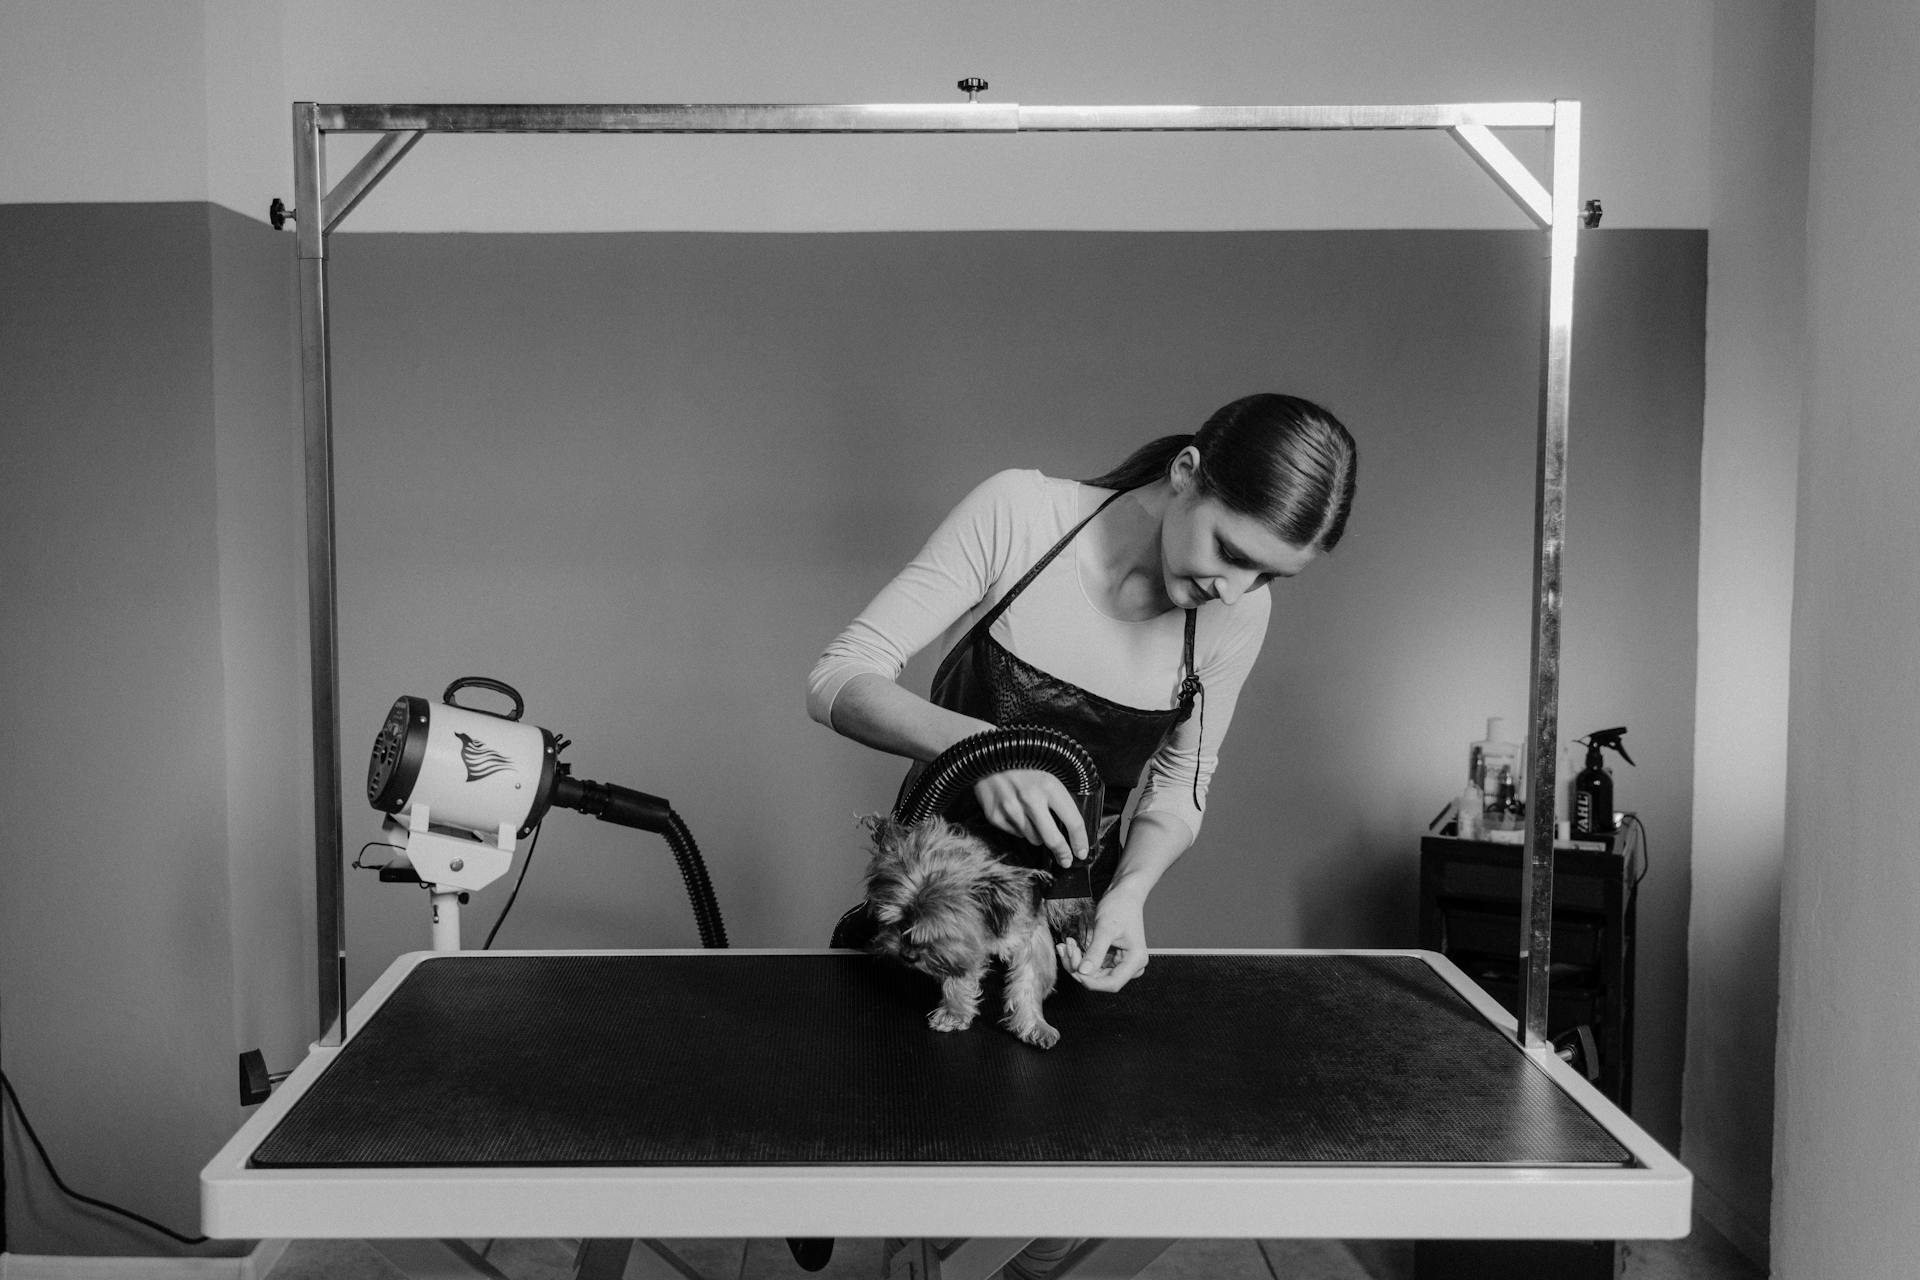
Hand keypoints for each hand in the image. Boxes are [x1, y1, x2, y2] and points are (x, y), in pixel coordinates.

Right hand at [971, 769, 1088, 866]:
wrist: (988, 753)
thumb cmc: (1023, 762)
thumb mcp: (1048, 770)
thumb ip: (1060, 796)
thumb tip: (1071, 825)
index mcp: (1049, 786)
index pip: (1073, 822)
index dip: (1080, 841)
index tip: (1082, 851)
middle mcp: (1031, 799)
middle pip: (1053, 840)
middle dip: (1063, 854)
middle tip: (1066, 860)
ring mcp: (1011, 809)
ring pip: (1034, 839)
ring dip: (1039, 835)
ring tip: (1035, 819)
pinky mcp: (995, 815)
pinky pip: (1016, 833)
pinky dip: (1021, 828)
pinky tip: (1018, 813)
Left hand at [1057, 887, 1148, 990]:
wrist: (1124, 894)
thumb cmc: (1120, 907)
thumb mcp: (1106, 928)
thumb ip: (1095, 952)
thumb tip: (1083, 972)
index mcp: (1136, 960)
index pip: (1112, 983)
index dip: (1090, 981)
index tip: (1074, 969)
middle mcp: (1131, 966)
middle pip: (1100, 980)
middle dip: (1080, 968)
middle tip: (1067, 949)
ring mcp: (1121, 963)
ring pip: (1094, 974)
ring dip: (1077, 962)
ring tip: (1068, 945)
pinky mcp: (1111, 958)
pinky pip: (1093, 965)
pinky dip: (1080, 957)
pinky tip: (1071, 946)